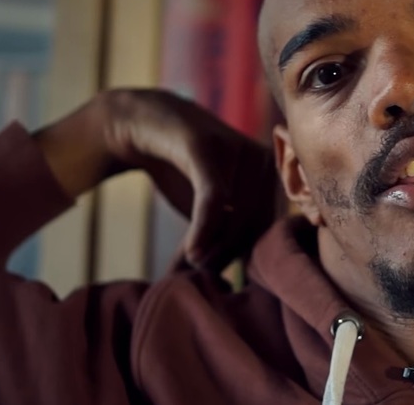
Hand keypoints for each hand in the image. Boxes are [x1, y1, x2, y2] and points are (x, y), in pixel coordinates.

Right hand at [35, 88, 280, 270]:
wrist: (140, 126)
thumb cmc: (181, 171)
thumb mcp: (207, 208)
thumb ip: (222, 238)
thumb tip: (229, 287)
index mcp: (272, 174)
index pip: (268, 229)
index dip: (245, 259)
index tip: (219, 278)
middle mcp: (262, 161)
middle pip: (254, 227)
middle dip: (224, 257)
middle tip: (195, 274)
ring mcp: (237, 150)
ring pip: (235, 218)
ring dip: (210, 251)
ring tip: (186, 265)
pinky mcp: (208, 147)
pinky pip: (214, 199)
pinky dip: (204, 230)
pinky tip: (191, 255)